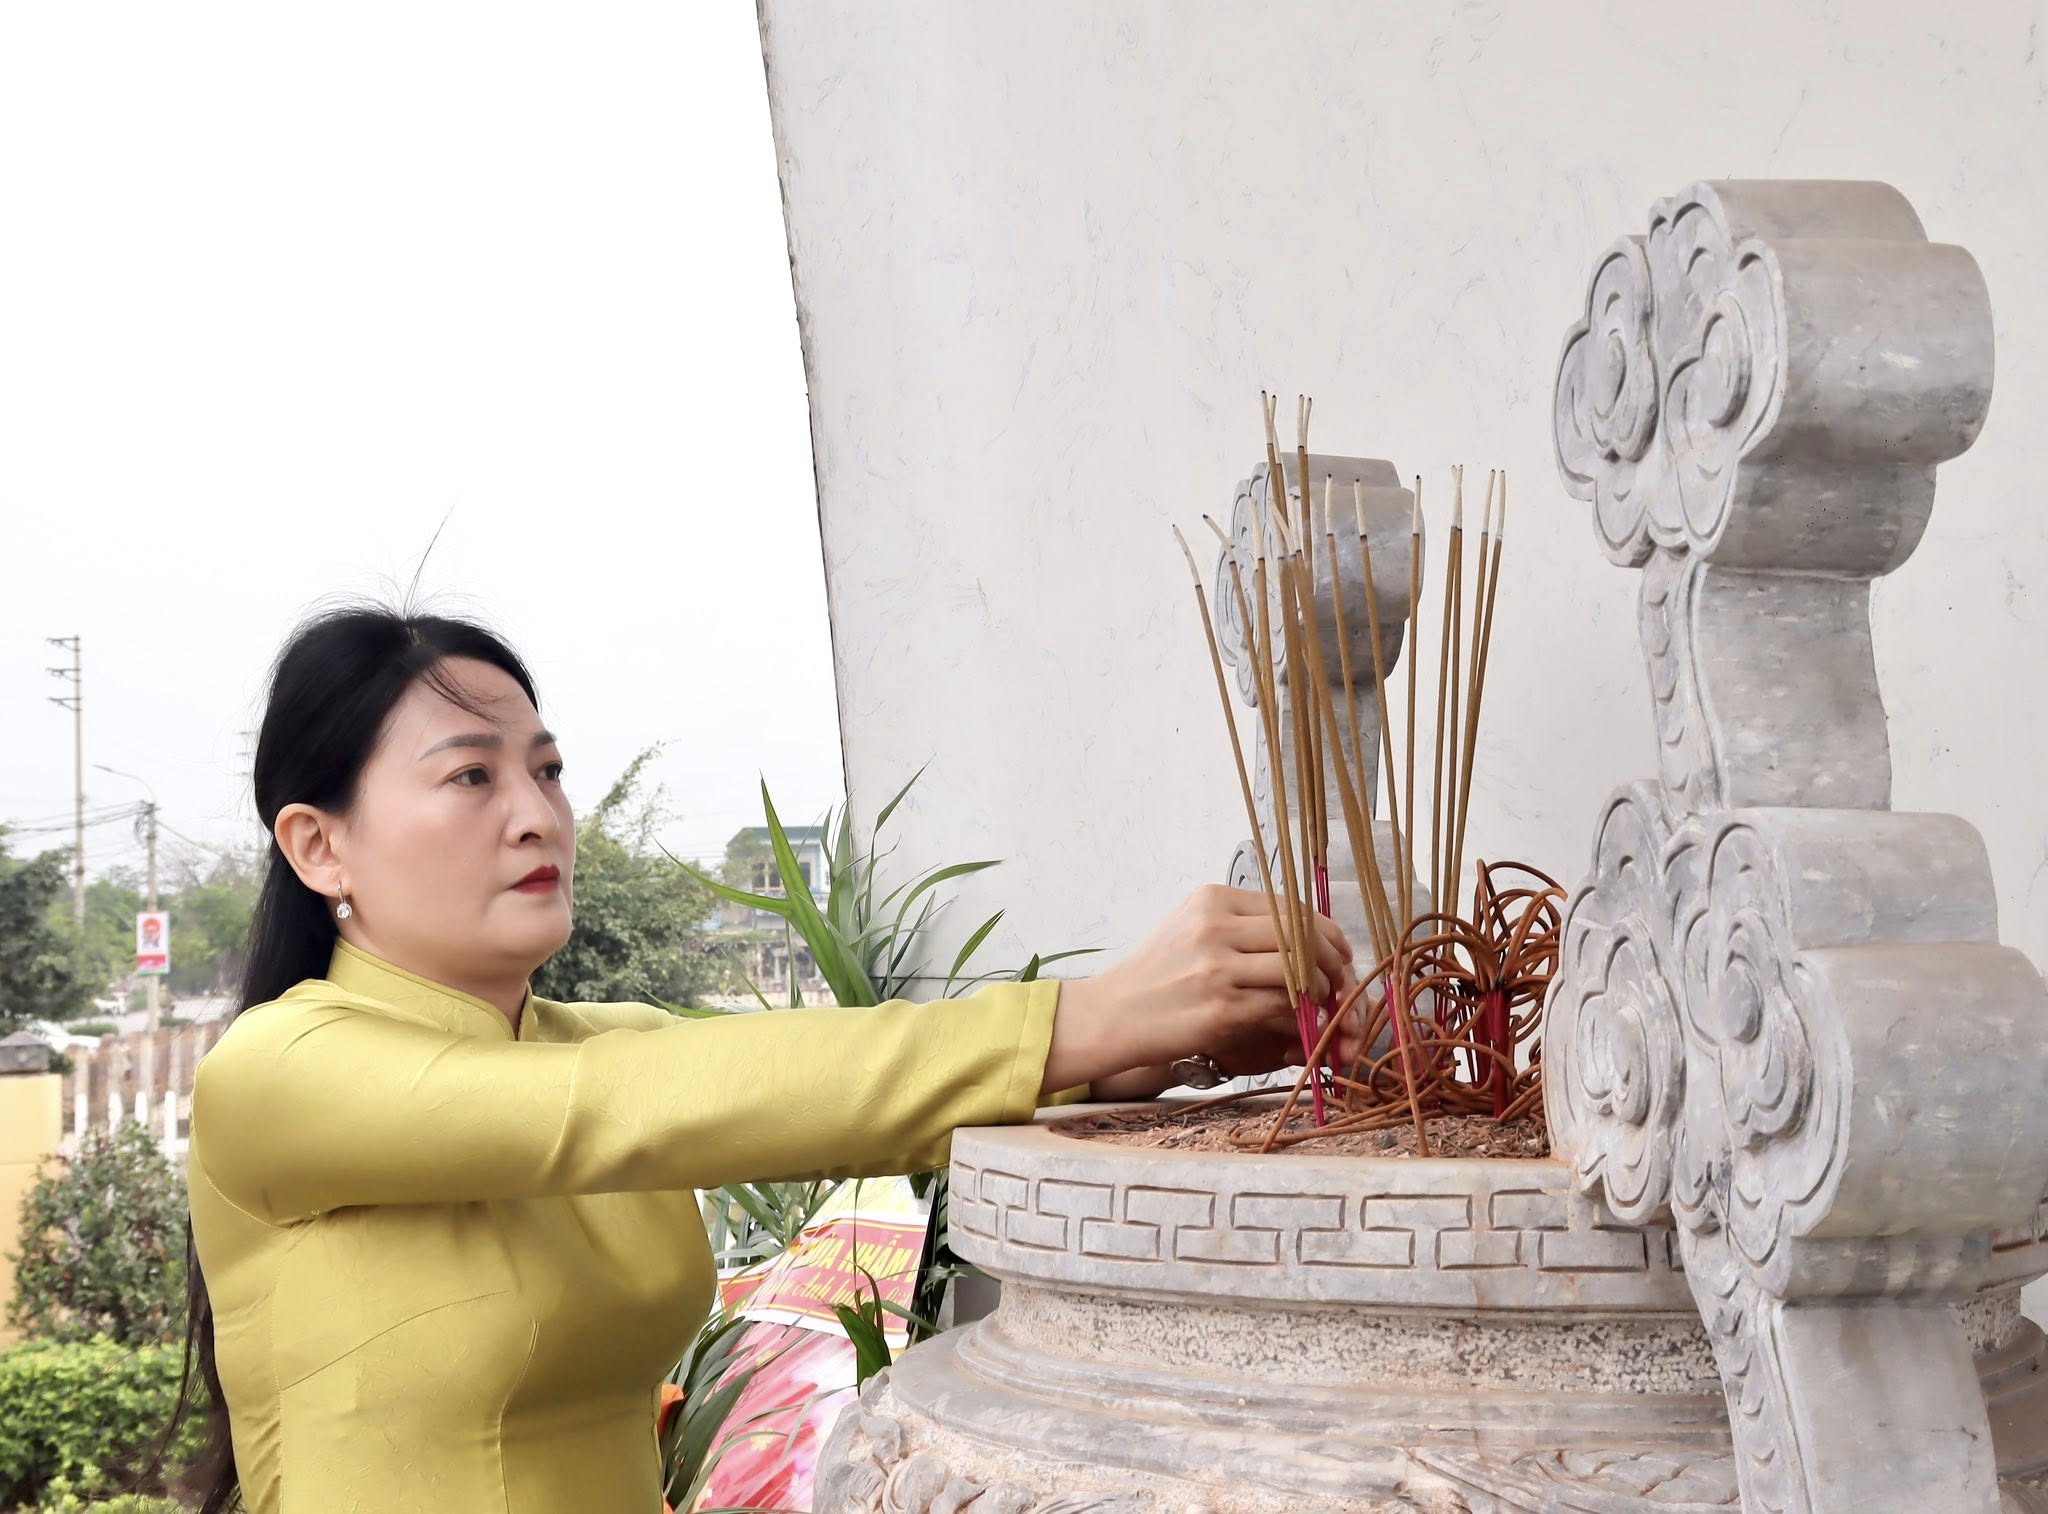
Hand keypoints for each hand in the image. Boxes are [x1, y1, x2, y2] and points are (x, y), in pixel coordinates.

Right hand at [1043, 885, 1353, 1093]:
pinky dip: (1299, 1017)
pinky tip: (1298, 1023)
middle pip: (1303, 936)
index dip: (1327, 933)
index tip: (1340, 953)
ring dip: (1320, 992)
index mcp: (1213, 900)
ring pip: (1299, 972)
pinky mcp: (1222, 1009)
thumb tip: (1309, 938)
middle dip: (1334, 962)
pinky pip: (1282, 1007)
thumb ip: (1243, 927)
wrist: (1113, 1014)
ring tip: (1318, 1004)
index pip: (1292, 909)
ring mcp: (1218, 968)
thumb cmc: (1157, 976)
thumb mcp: (1193, 929)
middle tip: (1340, 983)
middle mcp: (1216, 927)